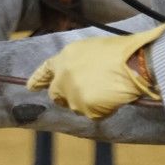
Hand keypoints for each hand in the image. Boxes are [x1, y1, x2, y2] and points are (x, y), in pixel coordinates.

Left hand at [27, 24, 164, 119]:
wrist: (134, 62)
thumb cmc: (120, 52)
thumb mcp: (92, 49)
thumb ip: (78, 62)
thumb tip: (77, 74)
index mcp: (65, 57)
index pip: (45, 70)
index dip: (38, 79)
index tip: (30, 86)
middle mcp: (63, 75)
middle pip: (55, 94)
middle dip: (65, 97)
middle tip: (83, 96)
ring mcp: (72, 92)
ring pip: (76, 106)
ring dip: (88, 103)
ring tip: (108, 89)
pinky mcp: (84, 107)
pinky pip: (93, 115)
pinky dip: (103, 110)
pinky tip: (113, 98)